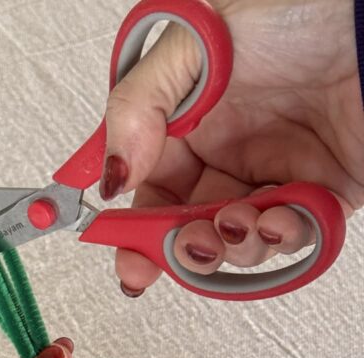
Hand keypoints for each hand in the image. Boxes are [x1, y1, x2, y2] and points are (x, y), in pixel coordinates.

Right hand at [101, 0, 363, 293]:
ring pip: (237, 240)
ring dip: (232, 246)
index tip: (130, 258)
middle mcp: (231, 152)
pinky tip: (276, 219)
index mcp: (193, 123)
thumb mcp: (195, 45)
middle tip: (186, 249)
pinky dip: (280, 239)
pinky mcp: (323, 193)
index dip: (136, 230)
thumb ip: (137, 109)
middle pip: (189, 226)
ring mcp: (275, 175)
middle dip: (182, 250)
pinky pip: (293, 237)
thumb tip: (111, 177)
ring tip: (237, 225)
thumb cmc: (299, 11)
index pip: (151, 190)